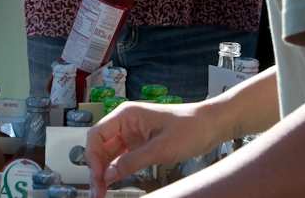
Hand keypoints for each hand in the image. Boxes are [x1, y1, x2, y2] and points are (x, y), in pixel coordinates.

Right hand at [87, 100, 214, 196]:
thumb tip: (108, 175)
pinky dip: (116, 169)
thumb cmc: (190, 128)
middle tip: (98, 192)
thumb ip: (132, 161)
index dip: (93, 158)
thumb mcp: (161, 149)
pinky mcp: (140, 142)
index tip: (99, 178)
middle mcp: (125, 122)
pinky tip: (114, 182)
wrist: (210, 125)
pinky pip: (121, 156)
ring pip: (109, 153)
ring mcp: (132, 132)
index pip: (96, 135)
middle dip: (97, 168)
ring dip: (104, 171)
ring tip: (103, 192)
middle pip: (100, 146)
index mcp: (126, 115)